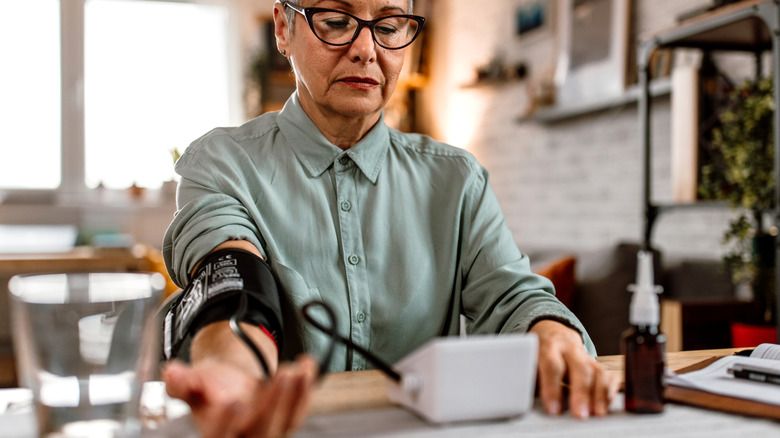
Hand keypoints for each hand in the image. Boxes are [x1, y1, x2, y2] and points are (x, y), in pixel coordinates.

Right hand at [162, 355, 317, 437]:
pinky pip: (300, 409)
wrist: (227, 387)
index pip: (219, 436)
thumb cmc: (207, 389)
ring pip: (285, 422)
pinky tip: (307, 367)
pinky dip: (306, 389)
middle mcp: (244, 437)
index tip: (231, 399)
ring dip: (294, 395)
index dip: (225, 422)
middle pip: (262, 430)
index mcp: (215, 434)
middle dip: (273, 402)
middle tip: (282, 375)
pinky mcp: (287, 421)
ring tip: (297, 369)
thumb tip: (172, 372)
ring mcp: (269, 432)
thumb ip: (180, 381)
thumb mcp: (190, 384)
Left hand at [529, 320, 618, 418]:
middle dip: (581, 392)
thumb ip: (529, 376)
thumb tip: (522, 397)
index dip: (552, 388)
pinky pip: (608, 376)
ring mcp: (586, 356)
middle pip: (580, 368)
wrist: (553, 333)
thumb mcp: (529, 360)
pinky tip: (606, 405)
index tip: (553, 409)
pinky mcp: (598, 364)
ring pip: (598, 372)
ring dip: (600, 394)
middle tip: (581, 414)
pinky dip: (609, 391)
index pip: (552, 365)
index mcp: (548, 346)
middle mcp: (570, 349)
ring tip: (597, 413)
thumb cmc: (537, 354)